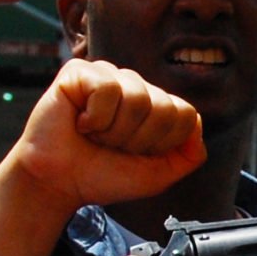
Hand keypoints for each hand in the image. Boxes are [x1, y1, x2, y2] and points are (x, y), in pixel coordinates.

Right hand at [2, 59, 206, 214]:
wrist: (59, 184)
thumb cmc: (102, 176)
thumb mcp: (157, 175)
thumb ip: (189, 155)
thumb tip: (197, 125)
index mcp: (155, 105)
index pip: (185, 115)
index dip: (161, 144)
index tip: (135, 154)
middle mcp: (135, 86)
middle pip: (164, 107)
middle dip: (137, 140)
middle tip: (110, 145)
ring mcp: (108, 75)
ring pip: (137, 98)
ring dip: (114, 130)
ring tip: (94, 134)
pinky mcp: (79, 71)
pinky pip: (107, 89)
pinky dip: (95, 117)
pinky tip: (80, 121)